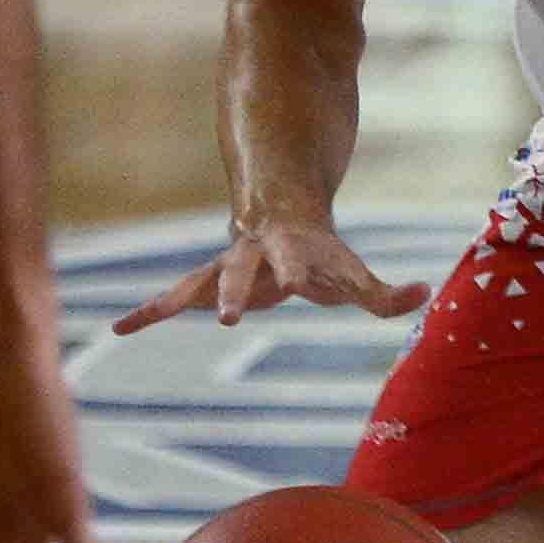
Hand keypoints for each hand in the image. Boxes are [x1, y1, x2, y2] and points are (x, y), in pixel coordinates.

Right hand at [108, 216, 430, 332]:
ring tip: (133, 323)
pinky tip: (120, 329)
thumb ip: (383, 293)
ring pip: (194, 283)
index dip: (298, 270)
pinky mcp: (203, 284)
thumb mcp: (352, 273)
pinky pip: (171, 297)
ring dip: (172, 302)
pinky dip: (148, 313)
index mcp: (291, 250)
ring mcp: (223, 268)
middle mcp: (252, 255)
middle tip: (230, 317)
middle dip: (234, 290)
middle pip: (241, 270)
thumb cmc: (319, 253)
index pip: (296, 261)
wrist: (278, 213)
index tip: (299, 283)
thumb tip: (423, 293)